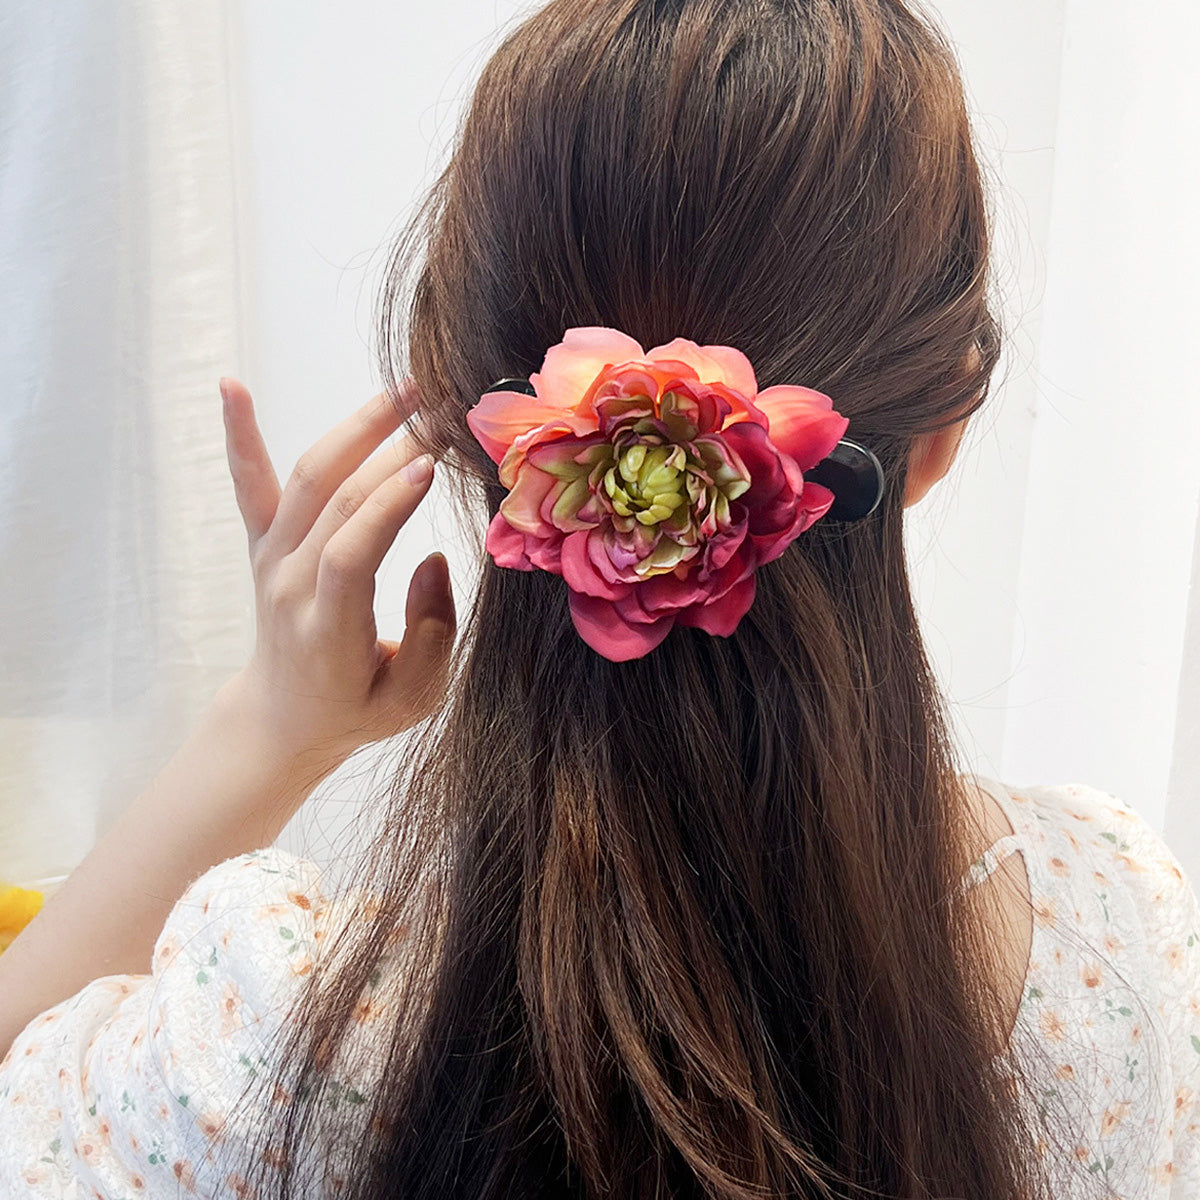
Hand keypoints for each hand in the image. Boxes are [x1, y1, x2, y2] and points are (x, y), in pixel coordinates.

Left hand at [219, 376, 455, 773]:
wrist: (283, 717)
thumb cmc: (357, 708)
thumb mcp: (413, 700)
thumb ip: (431, 636)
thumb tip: (433, 561)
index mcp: (328, 628)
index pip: (351, 554)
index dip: (388, 508)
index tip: (431, 465)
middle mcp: (290, 584)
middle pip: (337, 502)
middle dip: (393, 450)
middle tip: (444, 413)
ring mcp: (271, 559)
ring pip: (309, 478)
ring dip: (357, 427)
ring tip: (405, 389)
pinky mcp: (263, 543)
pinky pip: (251, 483)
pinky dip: (240, 433)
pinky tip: (230, 385)